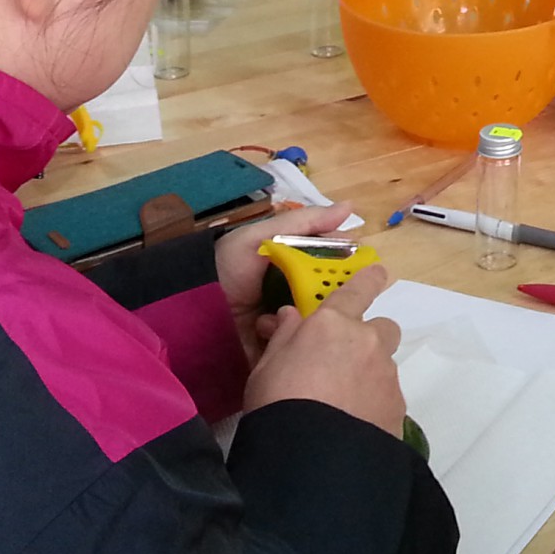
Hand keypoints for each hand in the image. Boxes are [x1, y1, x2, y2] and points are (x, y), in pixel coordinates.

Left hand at [215, 201, 357, 354]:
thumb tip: (350, 207)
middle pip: (330, 289)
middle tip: (350, 294)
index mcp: (289, 263)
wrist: (188, 318)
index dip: (347, 259)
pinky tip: (314, 337)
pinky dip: (311, 340)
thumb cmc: (223, 271)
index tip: (365, 263)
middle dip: (341, 291)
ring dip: (326, 315)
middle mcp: (292, 291)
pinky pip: (305, 342)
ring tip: (332, 317)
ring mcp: (286, 320)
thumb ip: (302, 222)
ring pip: (322, 316)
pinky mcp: (282, 346)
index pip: (329, 259)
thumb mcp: (258, 238)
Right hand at [242, 265, 406, 432]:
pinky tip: (355, 425)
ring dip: (370, 375)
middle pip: (383, 328)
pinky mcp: (398, 408)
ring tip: (344, 404)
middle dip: (369, 340)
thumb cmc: (277, 404)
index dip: (369, 279)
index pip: (358, 290)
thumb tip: (291, 315)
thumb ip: (284, 337)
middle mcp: (367, 341)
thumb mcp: (266, 368)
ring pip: (385, 365)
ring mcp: (386, 375)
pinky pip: (388, 396)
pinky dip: (375, 405)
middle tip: (343, 363)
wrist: (310, 459)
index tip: (379, 272)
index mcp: (332, 324)